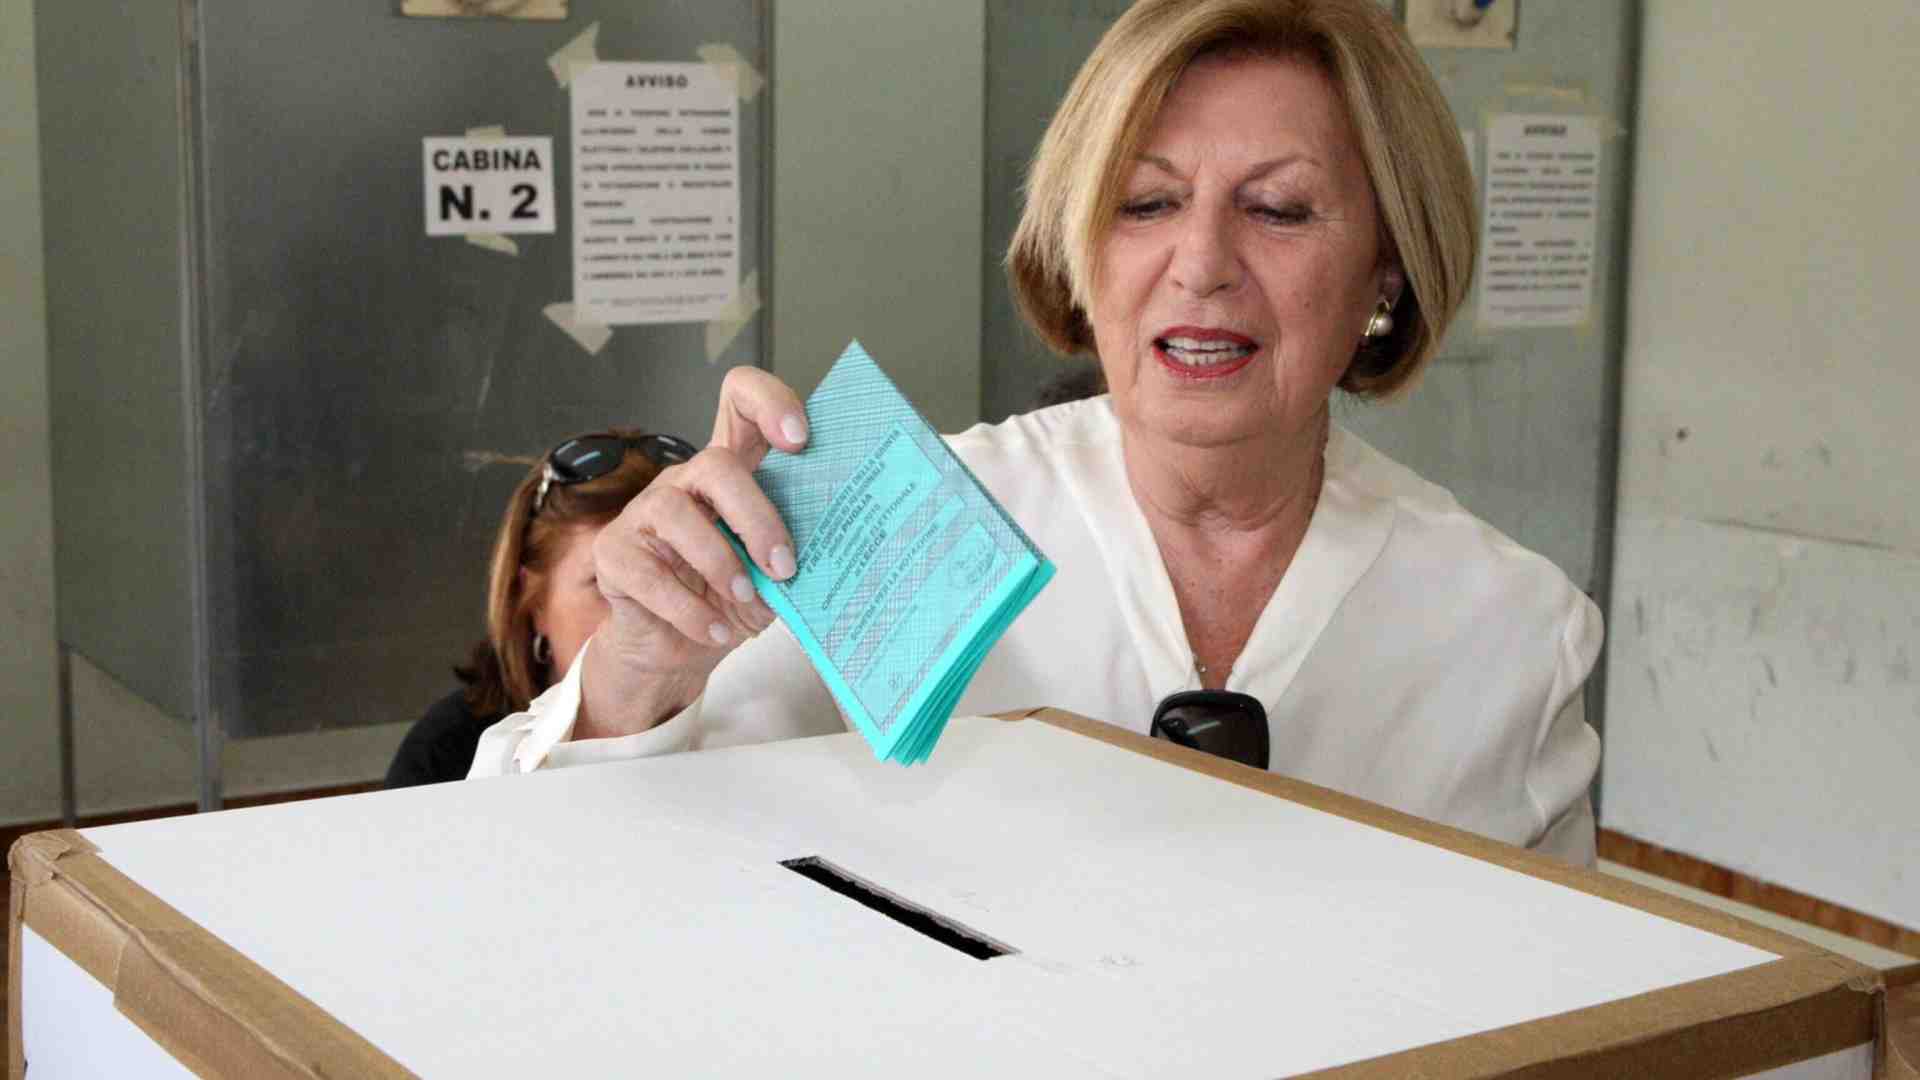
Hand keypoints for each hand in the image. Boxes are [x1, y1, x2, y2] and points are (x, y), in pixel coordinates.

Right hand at [576, 366, 808, 738]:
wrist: (681, 652)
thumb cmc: (734, 600)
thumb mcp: (775, 573)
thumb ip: (799, 549)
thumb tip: (851, 546)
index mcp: (732, 474)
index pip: (741, 402)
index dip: (770, 403)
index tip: (800, 440)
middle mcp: (686, 482)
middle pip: (716, 464)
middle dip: (757, 517)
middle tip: (784, 566)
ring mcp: (644, 513)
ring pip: (676, 511)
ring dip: (720, 562)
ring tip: (745, 600)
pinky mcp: (614, 553)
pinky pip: (649, 572)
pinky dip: (690, 608)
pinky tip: (714, 630)